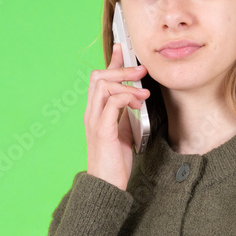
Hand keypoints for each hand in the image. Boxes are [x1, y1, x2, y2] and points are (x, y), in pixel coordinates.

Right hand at [85, 42, 149, 190]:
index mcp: (96, 113)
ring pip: (103, 86)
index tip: (123, 49)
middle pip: (99, 76)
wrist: (107, 186)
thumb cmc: (115, 163)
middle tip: (142, 71)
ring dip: (126, 84)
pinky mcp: (103, 131)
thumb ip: (124, 117)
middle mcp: (92, 113)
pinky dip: (127, 99)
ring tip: (144, 93)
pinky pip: (112, 104)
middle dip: (121, 69)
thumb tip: (136, 102)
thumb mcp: (122, 133)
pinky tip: (139, 105)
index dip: (111, 62)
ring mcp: (95, 121)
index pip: (99, 79)